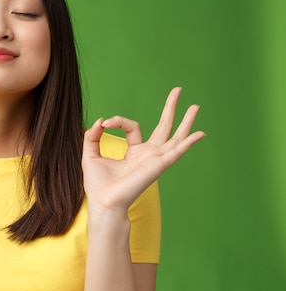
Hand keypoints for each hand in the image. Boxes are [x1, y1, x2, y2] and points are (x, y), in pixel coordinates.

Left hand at [82, 87, 204, 215]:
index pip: (133, 127)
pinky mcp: (158, 165)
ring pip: (175, 137)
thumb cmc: (98, 184)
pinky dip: (188, 142)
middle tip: (178, 89)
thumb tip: (100, 121)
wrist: (104, 202)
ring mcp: (155, 160)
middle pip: (164, 127)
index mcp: (134, 152)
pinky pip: (176, 151)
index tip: (105, 122)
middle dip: (171, 108)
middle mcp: (148, 155)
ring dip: (186, 122)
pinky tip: (200, 134)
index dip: (118, 121)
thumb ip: (93, 136)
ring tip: (196, 106)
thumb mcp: (91, 154)